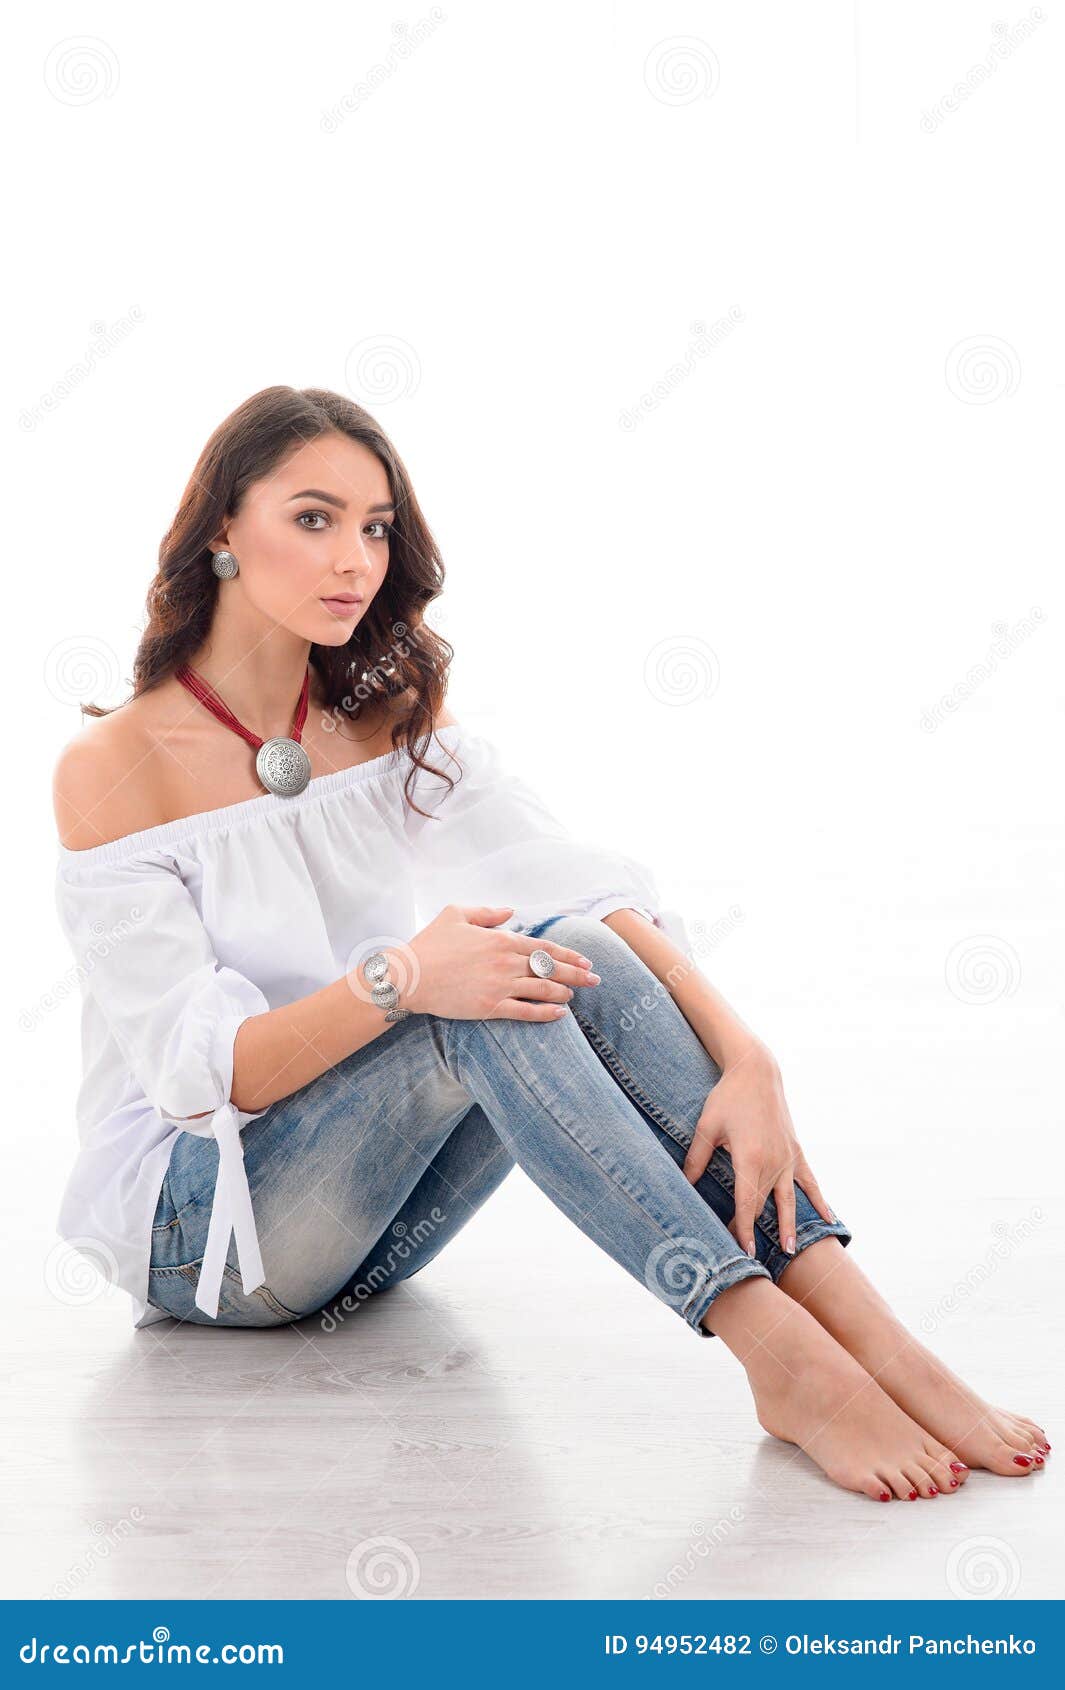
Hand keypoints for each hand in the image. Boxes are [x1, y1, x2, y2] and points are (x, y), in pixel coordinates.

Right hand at [403, 904, 600, 1019]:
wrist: (410, 976)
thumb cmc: (430, 944)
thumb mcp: (456, 914)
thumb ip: (487, 912)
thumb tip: (511, 912)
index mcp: (501, 939)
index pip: (544, 948)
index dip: (568, 955)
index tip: (585, 961)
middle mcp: (506, 962)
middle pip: (550, 969)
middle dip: (577, 975)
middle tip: (595, 980)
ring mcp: (500, 986)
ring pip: (543, 990)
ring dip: (564, 993)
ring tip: (575, 996)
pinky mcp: (490, 1008)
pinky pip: (526, 1012)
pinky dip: (546, 1013)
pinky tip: (560, 1014)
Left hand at [681, 1042, 834, 1257]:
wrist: (756, 1070)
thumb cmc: (727, 1097)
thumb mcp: (706, 1127)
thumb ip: (696, 1159)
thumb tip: (682, 1185)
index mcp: (750, 1158)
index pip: (747, 1204)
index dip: (744, 1230)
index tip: (743, 1252)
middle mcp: (773, 1161)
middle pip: (766, 1205)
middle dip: (759, 1231)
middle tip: (755, 1259)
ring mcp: (788, 1156)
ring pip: (790, 1199)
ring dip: (790, 1225)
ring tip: (791, 1250)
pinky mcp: (796, 1150)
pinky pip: (809, 1180)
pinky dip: (818, 1200)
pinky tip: (828, 1218)